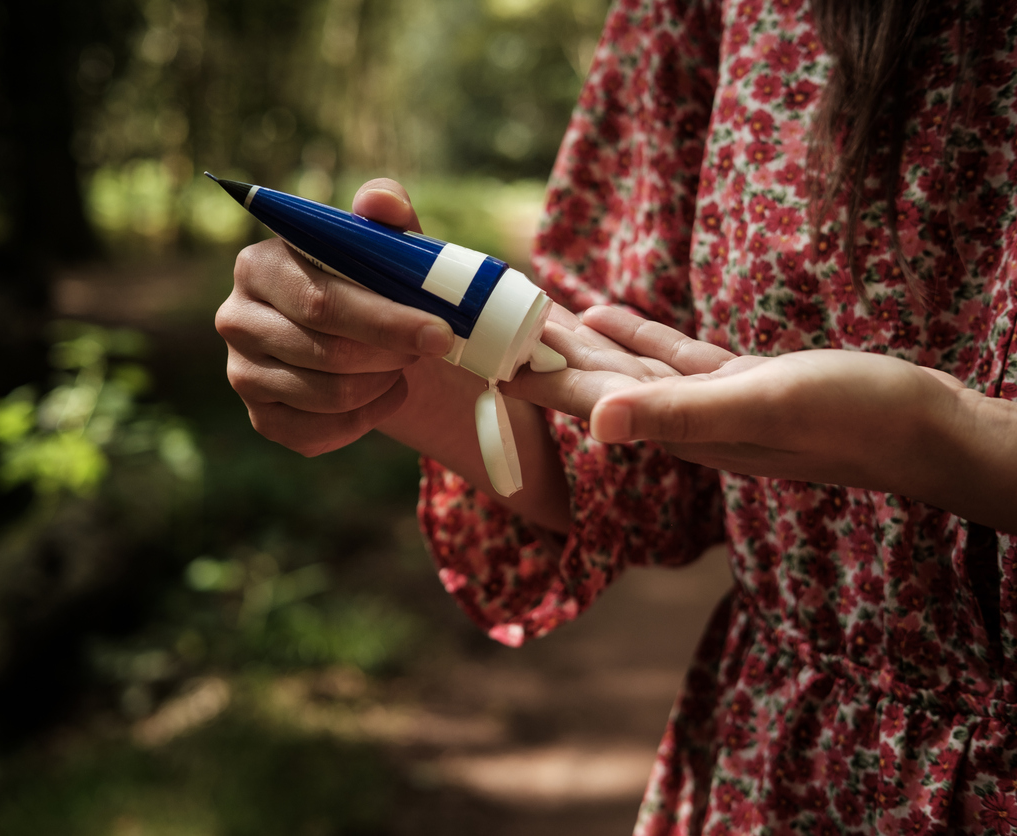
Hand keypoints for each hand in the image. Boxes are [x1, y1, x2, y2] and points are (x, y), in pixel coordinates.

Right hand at [214, 180, 455, 455]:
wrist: (371, 343)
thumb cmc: (377, 284)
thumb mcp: (389, 243)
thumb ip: (388, 212)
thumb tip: (379, 201)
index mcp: (259, 265)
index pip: (321, 301)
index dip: (385, 320)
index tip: (440, 332)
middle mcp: (236, 318)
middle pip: (326, 352)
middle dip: (391, 353)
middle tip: (430, 346)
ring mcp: (242, 373)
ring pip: (329, 396)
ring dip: (383, 383)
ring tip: (403, 363)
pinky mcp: (260, 417)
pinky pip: (319, 434)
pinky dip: (366, 419)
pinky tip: (383, 394)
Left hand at [514, 305, 1016, 530]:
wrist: (922, 430)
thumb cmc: (850, 419)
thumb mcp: (761, 406)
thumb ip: (677, 415)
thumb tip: (593, 424)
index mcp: (673, 426)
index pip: (578, 399)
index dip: (526, 376)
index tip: (472, 354)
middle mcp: (680, 420)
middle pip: (590, 381)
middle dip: (537, 353)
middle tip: (483, 322)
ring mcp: (709, 402)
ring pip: (623, 366)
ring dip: (575, 342)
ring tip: (526, 314)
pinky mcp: (740, 382)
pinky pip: (668, 356)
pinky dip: (632, 335)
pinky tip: (603, 312)